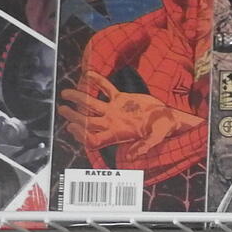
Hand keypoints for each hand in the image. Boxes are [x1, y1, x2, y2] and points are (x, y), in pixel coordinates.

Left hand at [57, 73, 194, 162]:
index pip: (94, 138)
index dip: (81, 135)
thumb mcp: (155, 138)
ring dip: (79, 98)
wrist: (169, 119)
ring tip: (66, 93)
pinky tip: (87, 73)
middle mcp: (113, 123)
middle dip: (73, 116)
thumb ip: (144, 146)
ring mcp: (115, 111)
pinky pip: (106, 89)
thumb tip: (132, 157)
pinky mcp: (121, 99)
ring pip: (92, 104)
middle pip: (87, 121)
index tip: (71, 127)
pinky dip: (98, 81)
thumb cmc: (164, 130)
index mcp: (118, 134)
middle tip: (62, 109)